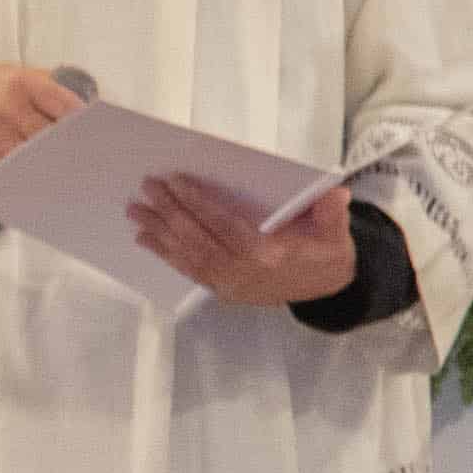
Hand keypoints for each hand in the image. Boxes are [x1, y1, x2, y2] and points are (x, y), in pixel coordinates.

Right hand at [0, 63, 87, 180]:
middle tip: (91, 163)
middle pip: (50, 140)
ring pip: (32, 164)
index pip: (63, 107)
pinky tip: (39, 183)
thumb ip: (52, 89)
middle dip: (70, 152)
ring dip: (51, 171)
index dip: (84, 124)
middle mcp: (6, 111)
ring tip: (70, 178)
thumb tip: (89, 111)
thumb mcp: (20, 73)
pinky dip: (26, 181)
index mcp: (22, 85)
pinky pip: (10, 178)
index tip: (98, 136)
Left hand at [132, 173, 359, 307]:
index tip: (176, 182)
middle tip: (147, 190)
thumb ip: (332, 213)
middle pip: (198, 239)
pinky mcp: (223, 290)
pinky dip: (165, 254)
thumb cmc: (326, 253)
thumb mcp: (336, 232)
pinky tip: (145, 239)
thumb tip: (336, 194)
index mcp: (267, 254)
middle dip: (170, 212)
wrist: (327, 290)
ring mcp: (229, 284)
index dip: (198, 203)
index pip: (224, 225)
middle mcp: (242, 272)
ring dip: (159, 233)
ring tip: (135, 212)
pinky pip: (189, 270)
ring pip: (187, 256)